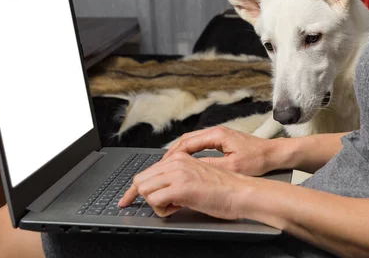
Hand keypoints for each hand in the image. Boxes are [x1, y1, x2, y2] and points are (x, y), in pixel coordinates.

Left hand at [119, 152, 254, 218]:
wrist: (242, 193)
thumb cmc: (225, 189)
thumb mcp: (196, 177)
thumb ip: (178, 179)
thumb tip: (160, 191)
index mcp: (180, 159)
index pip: (147, 172)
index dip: (134, 190)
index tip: (126, 200)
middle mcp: (176, 162)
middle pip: (141, 180)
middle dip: (146, 197)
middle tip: (165, 206)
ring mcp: (178, 173)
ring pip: (145, 189)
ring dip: (156, 203)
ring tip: (176, 205)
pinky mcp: (181, 187)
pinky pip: (155, 200)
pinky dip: (162, 210)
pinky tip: (178, 208)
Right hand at [163, 126, 277, 175]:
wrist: (274, 154)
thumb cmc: (258, 159)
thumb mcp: (232, 166)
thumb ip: (210, 165)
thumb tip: (190, 168)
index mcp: (217, 135)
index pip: (187, 142)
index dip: (173, 154)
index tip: (164, 164)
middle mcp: (217, 131)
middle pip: (187, 139)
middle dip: (173, 152)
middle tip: (162, 165)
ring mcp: (220, 134)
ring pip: (193, 141)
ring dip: (181, 152)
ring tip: (170, 165)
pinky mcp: (223, 140)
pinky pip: (201, 144)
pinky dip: (191, 152)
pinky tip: (187, 162)